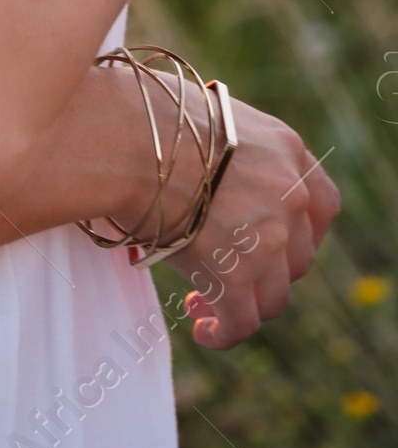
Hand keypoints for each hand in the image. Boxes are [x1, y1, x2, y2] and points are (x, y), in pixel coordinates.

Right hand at [165, 99, 338, 349]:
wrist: (124, 137)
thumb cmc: (147, 114)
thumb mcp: (213, 116)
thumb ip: (235, 150)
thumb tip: (215, 172)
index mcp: (285, 151)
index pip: (323, 204)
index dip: (306, 231)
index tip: (284, 242)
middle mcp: (288, 197)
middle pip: (298, 257)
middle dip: (266, 270)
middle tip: (228, 270)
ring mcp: (266, 240)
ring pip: (273, 296)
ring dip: (244, 304)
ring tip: (203, 304)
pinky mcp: (232, 276)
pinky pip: (240, 323)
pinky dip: (224, 333)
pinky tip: (203, 332)